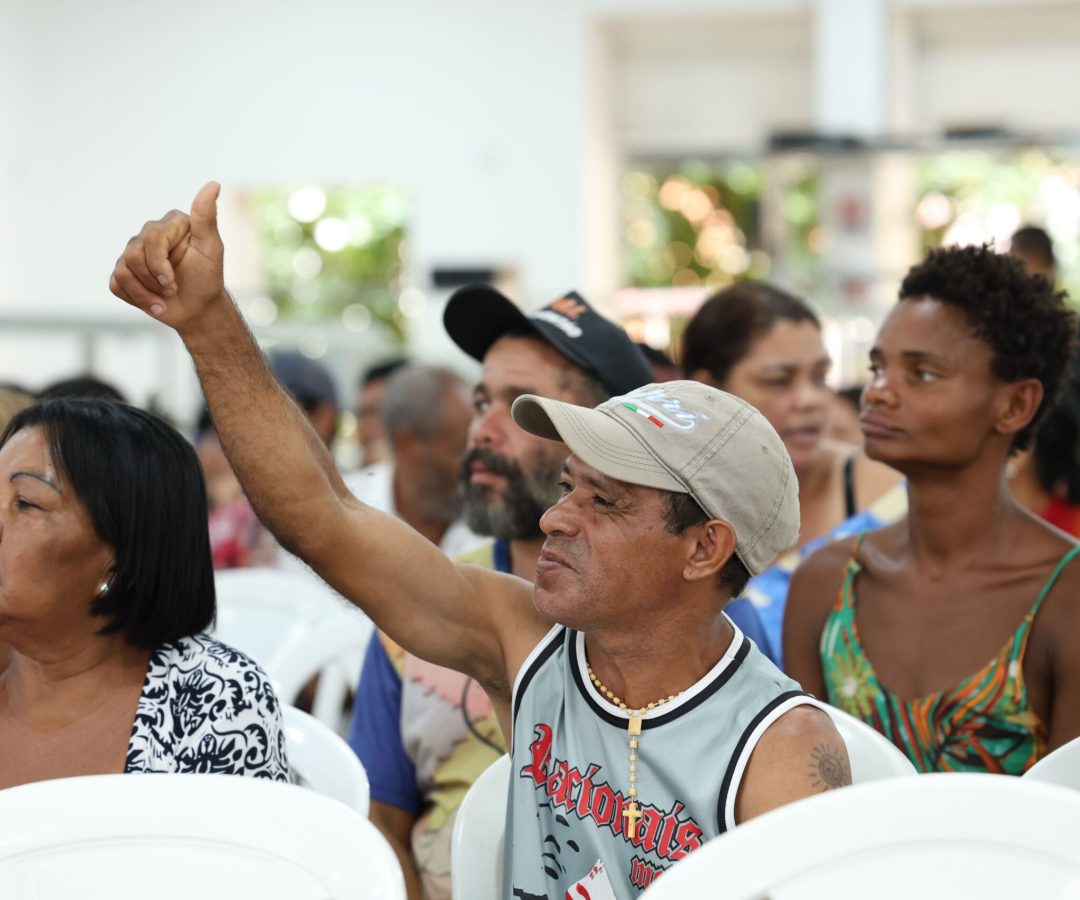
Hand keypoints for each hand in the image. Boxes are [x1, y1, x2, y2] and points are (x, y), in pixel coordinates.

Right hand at [109, 181, 225, 331]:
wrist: (197, 309)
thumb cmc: (207, 278)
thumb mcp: (211, 249)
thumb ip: (207, 217)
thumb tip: (214, 184)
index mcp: (169, 224)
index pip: (151, 238)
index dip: (159, 264)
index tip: (173, 281)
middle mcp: (148, 234)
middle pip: (133, 255)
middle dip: (154, 280)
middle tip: (172, 289)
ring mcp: (133, 253)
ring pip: (123, 271)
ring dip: (146, 293)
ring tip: (165, 298)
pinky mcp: (123, 272)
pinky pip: (116, 284)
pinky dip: (136, 298)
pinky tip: (154, 302)